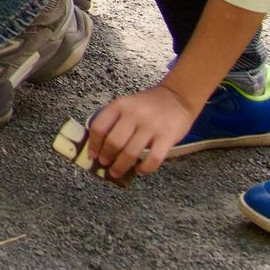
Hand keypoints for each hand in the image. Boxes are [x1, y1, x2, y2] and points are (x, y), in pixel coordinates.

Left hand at [85, 84, 199, 182]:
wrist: (178, 97)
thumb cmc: (148, 104)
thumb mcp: (127, 105)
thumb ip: (114, 121)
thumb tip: (100, 147)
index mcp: (120, 105)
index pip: (99, 127)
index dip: (93, 144)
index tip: (92, 154)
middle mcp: (134, 115)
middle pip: (114, 142)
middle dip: (106, 157)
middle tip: (104, 164)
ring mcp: (151, 126)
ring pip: (130, 153)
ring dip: (121, 166)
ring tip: (116, 172)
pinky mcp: (167, 137)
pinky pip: (153, 159)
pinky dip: (144, 168)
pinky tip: (139, 170)